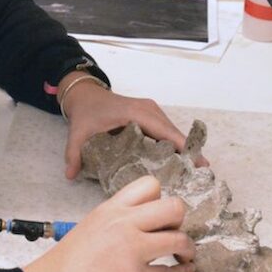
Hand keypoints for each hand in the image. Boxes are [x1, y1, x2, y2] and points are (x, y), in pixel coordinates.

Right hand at [21, 176, 195, 271]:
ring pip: (179, 238)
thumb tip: (140, 227)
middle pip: (174, 207)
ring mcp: (131, 251)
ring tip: (182, 256)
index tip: (159, 216)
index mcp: (110, 209)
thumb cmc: (62, 266)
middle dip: (179, 221)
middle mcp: (123, 224)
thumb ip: (115, 222)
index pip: (150, 185)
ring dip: (186, 248)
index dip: (160, 199)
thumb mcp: (88, 228)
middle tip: (172, 234)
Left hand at [59, 74, 206, 179]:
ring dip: (184, 149)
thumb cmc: (86, 112)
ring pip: (173, 132)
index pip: (165, 131)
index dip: (183, 147)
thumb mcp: (78, 133)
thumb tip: (70, 176)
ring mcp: (152, 111)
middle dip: (189, 152)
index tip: (199, 163)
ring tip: (195, 172)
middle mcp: (149, 110)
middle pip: (175, 133)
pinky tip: (181, 162)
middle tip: (202, 175)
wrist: (85, 94)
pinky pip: (167, 131)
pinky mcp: (151, 116)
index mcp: (136, 112)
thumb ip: (74, 154)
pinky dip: (175, 144)